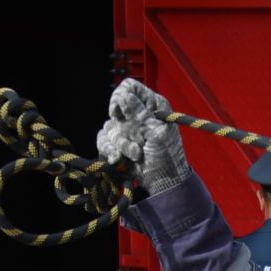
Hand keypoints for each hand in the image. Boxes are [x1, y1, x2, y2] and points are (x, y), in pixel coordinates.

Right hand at [97, 78, 188, 196]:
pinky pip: (103, 140)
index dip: (121, 96)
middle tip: (139, 140)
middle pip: (115, 106)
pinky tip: (120, 160)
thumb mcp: (157, 133)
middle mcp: (137, 114)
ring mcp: (126, 129)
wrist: (162, 183)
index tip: (120, 111)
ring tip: (137, 155)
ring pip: (109, 126)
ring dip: (121, 143)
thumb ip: (140, 113)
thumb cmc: (167, 157)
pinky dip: (110, 151)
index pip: (129, 87)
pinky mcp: (117, 144)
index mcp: (152, 105)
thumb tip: (123, 94)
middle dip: (124, 127)